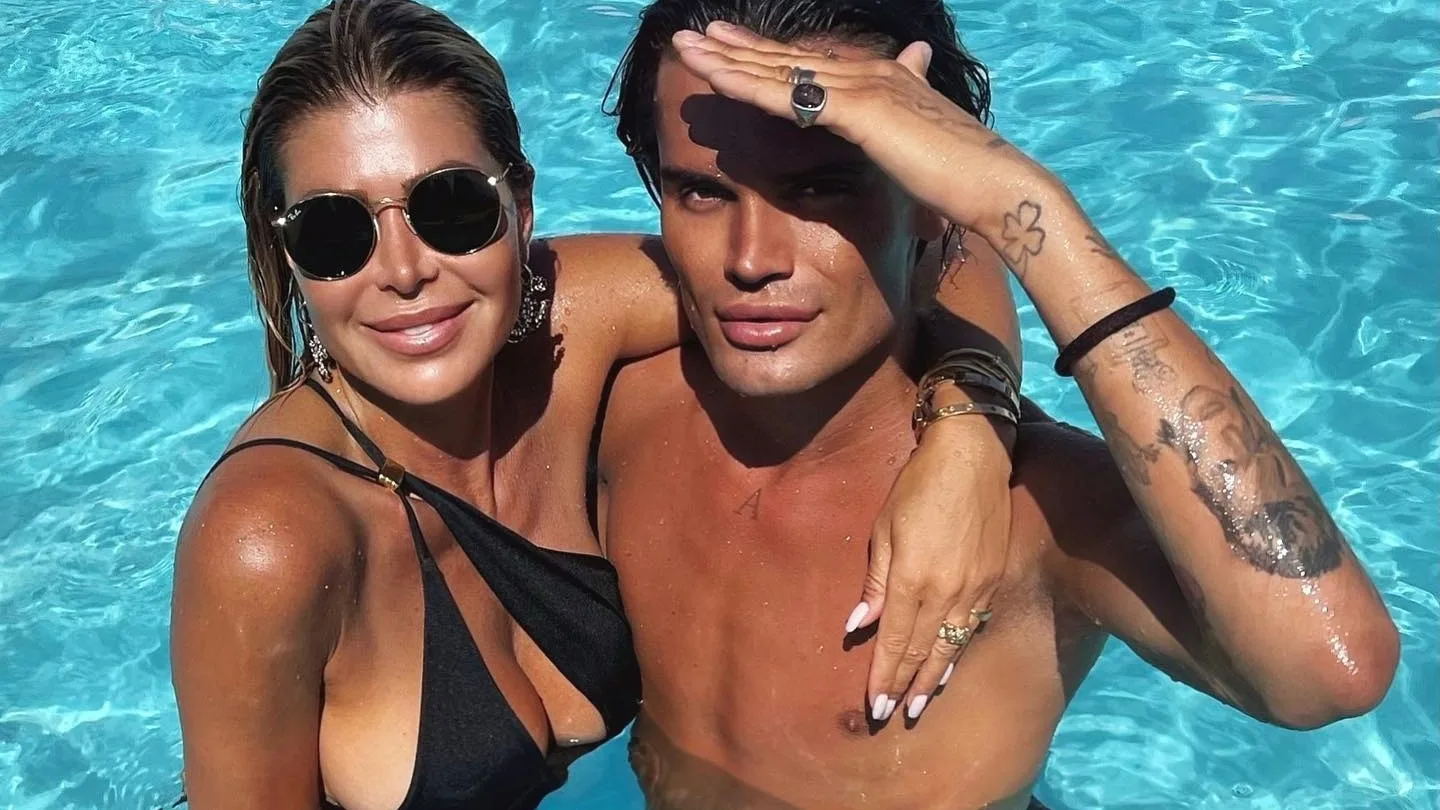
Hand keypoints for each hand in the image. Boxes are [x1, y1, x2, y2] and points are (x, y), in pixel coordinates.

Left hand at [670, 22, 1045, 236]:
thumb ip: (911, 100)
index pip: (811, 64)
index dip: (766, 55)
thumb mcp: (925, 134)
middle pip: (787, 59)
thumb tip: (915, 64)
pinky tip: (718, 79)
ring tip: (688, 48)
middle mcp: (868, 74)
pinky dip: (750, 86)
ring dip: (729, 59)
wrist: (993, 184)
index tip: (728, 46)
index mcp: (881, 80)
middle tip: (694, 37)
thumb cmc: (962, 173)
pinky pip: (790, 96)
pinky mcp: (858, 112)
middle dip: (736, 48)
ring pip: (779, 71)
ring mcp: (862, 89)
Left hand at [853, 414, 1012, 721]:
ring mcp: (973, 586)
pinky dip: (956, 652)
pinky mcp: (991, 579)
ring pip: (949, 645)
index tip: (873, 702)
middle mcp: (945, 589)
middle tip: (890, 716)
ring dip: (932, 678)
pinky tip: (948, 668)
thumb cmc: (919, 486)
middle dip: (904, 685)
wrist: (973, 456)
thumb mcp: (885, 528)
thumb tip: (858, 625)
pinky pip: (971, 627)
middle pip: (921, 650)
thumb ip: (875, 581)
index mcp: (912, 577)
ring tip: (918, 706)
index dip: (883, 674)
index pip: (894, 640)